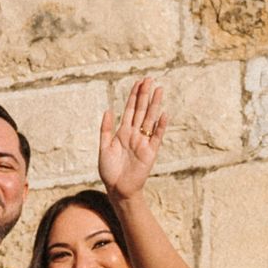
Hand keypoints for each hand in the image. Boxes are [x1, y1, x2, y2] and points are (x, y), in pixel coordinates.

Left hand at [99, 75, 166, 202]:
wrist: (117, 188)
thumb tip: (108, 110)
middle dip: (145, 95)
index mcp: (122, 131)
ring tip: (159, 90)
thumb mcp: (104, 147)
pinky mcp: (150, 152)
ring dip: (154, 105)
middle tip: (150, 79)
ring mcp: (143, 142)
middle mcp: (135, 134)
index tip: (139, 81)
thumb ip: (106, 129)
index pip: (130, 109)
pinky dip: (160, 126)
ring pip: (150, 119)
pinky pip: (156, 136)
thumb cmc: (109, 170)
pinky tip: (163, 114)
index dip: (134, 95)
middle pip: (141, 110)